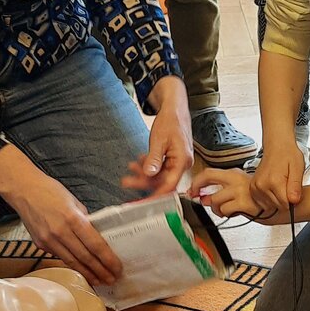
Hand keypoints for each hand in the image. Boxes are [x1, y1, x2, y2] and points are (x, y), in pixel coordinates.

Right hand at [0, 146, 121, 285]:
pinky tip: (82, 270)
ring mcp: (48, 240)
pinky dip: (73, 264)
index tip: (117, 269)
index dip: (108, 260)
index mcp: (73, 219)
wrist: (24, 190)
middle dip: (100, 271)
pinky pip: (60, 257)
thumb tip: (96, 236)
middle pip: (85, 258)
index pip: (95, 245)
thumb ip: (86, 220)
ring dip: (87, 273)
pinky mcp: (40, 245)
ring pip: (72, 262)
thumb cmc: (51, 191)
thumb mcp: (75, 202)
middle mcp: (60, 232)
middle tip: (112, 280)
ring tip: (99, 281)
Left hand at [124, 76, 191, 197]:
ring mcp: (177, 162)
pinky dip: (149, 166)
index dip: (157, 195)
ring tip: (130, 168)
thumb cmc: (171, 121)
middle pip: (162, 181)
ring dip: (144, 173)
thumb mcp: (159, 140)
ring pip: (159, 175)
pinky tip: (139, 161)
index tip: (145, 202)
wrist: (175, 108)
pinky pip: (160, 168)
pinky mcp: (172, 159)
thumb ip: (154, 159)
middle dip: (144, 181)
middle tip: (127, 181)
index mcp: (183, 161)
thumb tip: (150, 174)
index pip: (170, 185)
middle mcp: (182, 164)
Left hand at [190, 168, 284, 222]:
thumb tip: (204, 198)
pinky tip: (235, 212)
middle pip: (208, 179)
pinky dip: (226, 214)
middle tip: (200, 198)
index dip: (197, 181)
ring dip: (216, 208)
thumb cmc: (259, 198)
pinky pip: (225, 210)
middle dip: (199, 190)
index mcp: (234, 174)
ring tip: (226, 209)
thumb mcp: (239, 189)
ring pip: (214, 200)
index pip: (209, 173)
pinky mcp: (244, 203)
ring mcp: (240, 191)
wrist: (280, 203)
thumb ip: (221, 192)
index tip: (192, 190)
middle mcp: (236, 179)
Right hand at [252, 142, 304, 210]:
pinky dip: (269, 200)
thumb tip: (294, 201)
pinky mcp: (252, 188)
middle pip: (277, 206)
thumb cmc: (289, 155)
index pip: (285, 205)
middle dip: (285, 201)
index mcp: (274, 181)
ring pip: (269, 206)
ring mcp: (255, 187)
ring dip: (276, 200)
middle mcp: (262, 185)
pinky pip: (262, 203)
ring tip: (281, 187)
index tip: (294, 192)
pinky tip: (274, 190)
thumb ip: (296, 186)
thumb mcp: (298, 168)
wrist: (277, 146)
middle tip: (288, 187)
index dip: (293, 201)